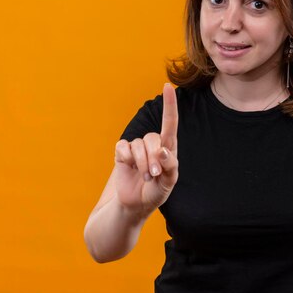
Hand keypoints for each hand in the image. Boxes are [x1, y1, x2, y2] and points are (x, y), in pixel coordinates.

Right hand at [113, 83, 178, 215]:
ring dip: (141, 164)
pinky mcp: (122, 153)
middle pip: (153, 138)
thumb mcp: (168, 182)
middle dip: (153, 159)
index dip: (169, 105)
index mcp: (168, 148)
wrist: (134, 205)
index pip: (170, 123)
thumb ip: (170, 165)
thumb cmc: (155, 192)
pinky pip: (123, 148)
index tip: (168, 87)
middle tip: (153, 176)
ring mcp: (136, 148)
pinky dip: (127, 159)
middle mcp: (152, 144)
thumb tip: (163, 150)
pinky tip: (128, 168)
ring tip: (144, 177)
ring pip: (138, 145)